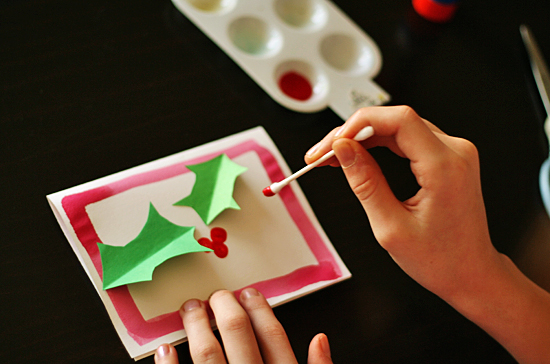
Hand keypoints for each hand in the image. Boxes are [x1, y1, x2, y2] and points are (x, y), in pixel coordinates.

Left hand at [154, 288, 332, 363]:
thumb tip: (321, 340)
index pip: (272, 336)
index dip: (260, 310)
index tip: (249, 294)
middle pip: (237, 334)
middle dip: (225, 307)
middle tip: (218, 295)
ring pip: (207, 354)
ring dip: (196, 326)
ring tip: (190, 309)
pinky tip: (166, 348)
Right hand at [305, 105, 498, 300]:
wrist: (470, 273)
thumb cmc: (440, 259)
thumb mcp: (391, 227)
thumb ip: (365, 183)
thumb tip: (343, 150)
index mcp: (444, 167)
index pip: (399, 120)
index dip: (359, 124)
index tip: (333, 143)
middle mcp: (455, 152)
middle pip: (395, 121)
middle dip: (353, 132)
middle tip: (322, 154)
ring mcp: (454, 153)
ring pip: (399, 127)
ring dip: (363, 137)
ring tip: (333, 157)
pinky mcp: (447, 158)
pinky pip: (408, 138)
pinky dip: (379, 144)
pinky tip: (358, 155)